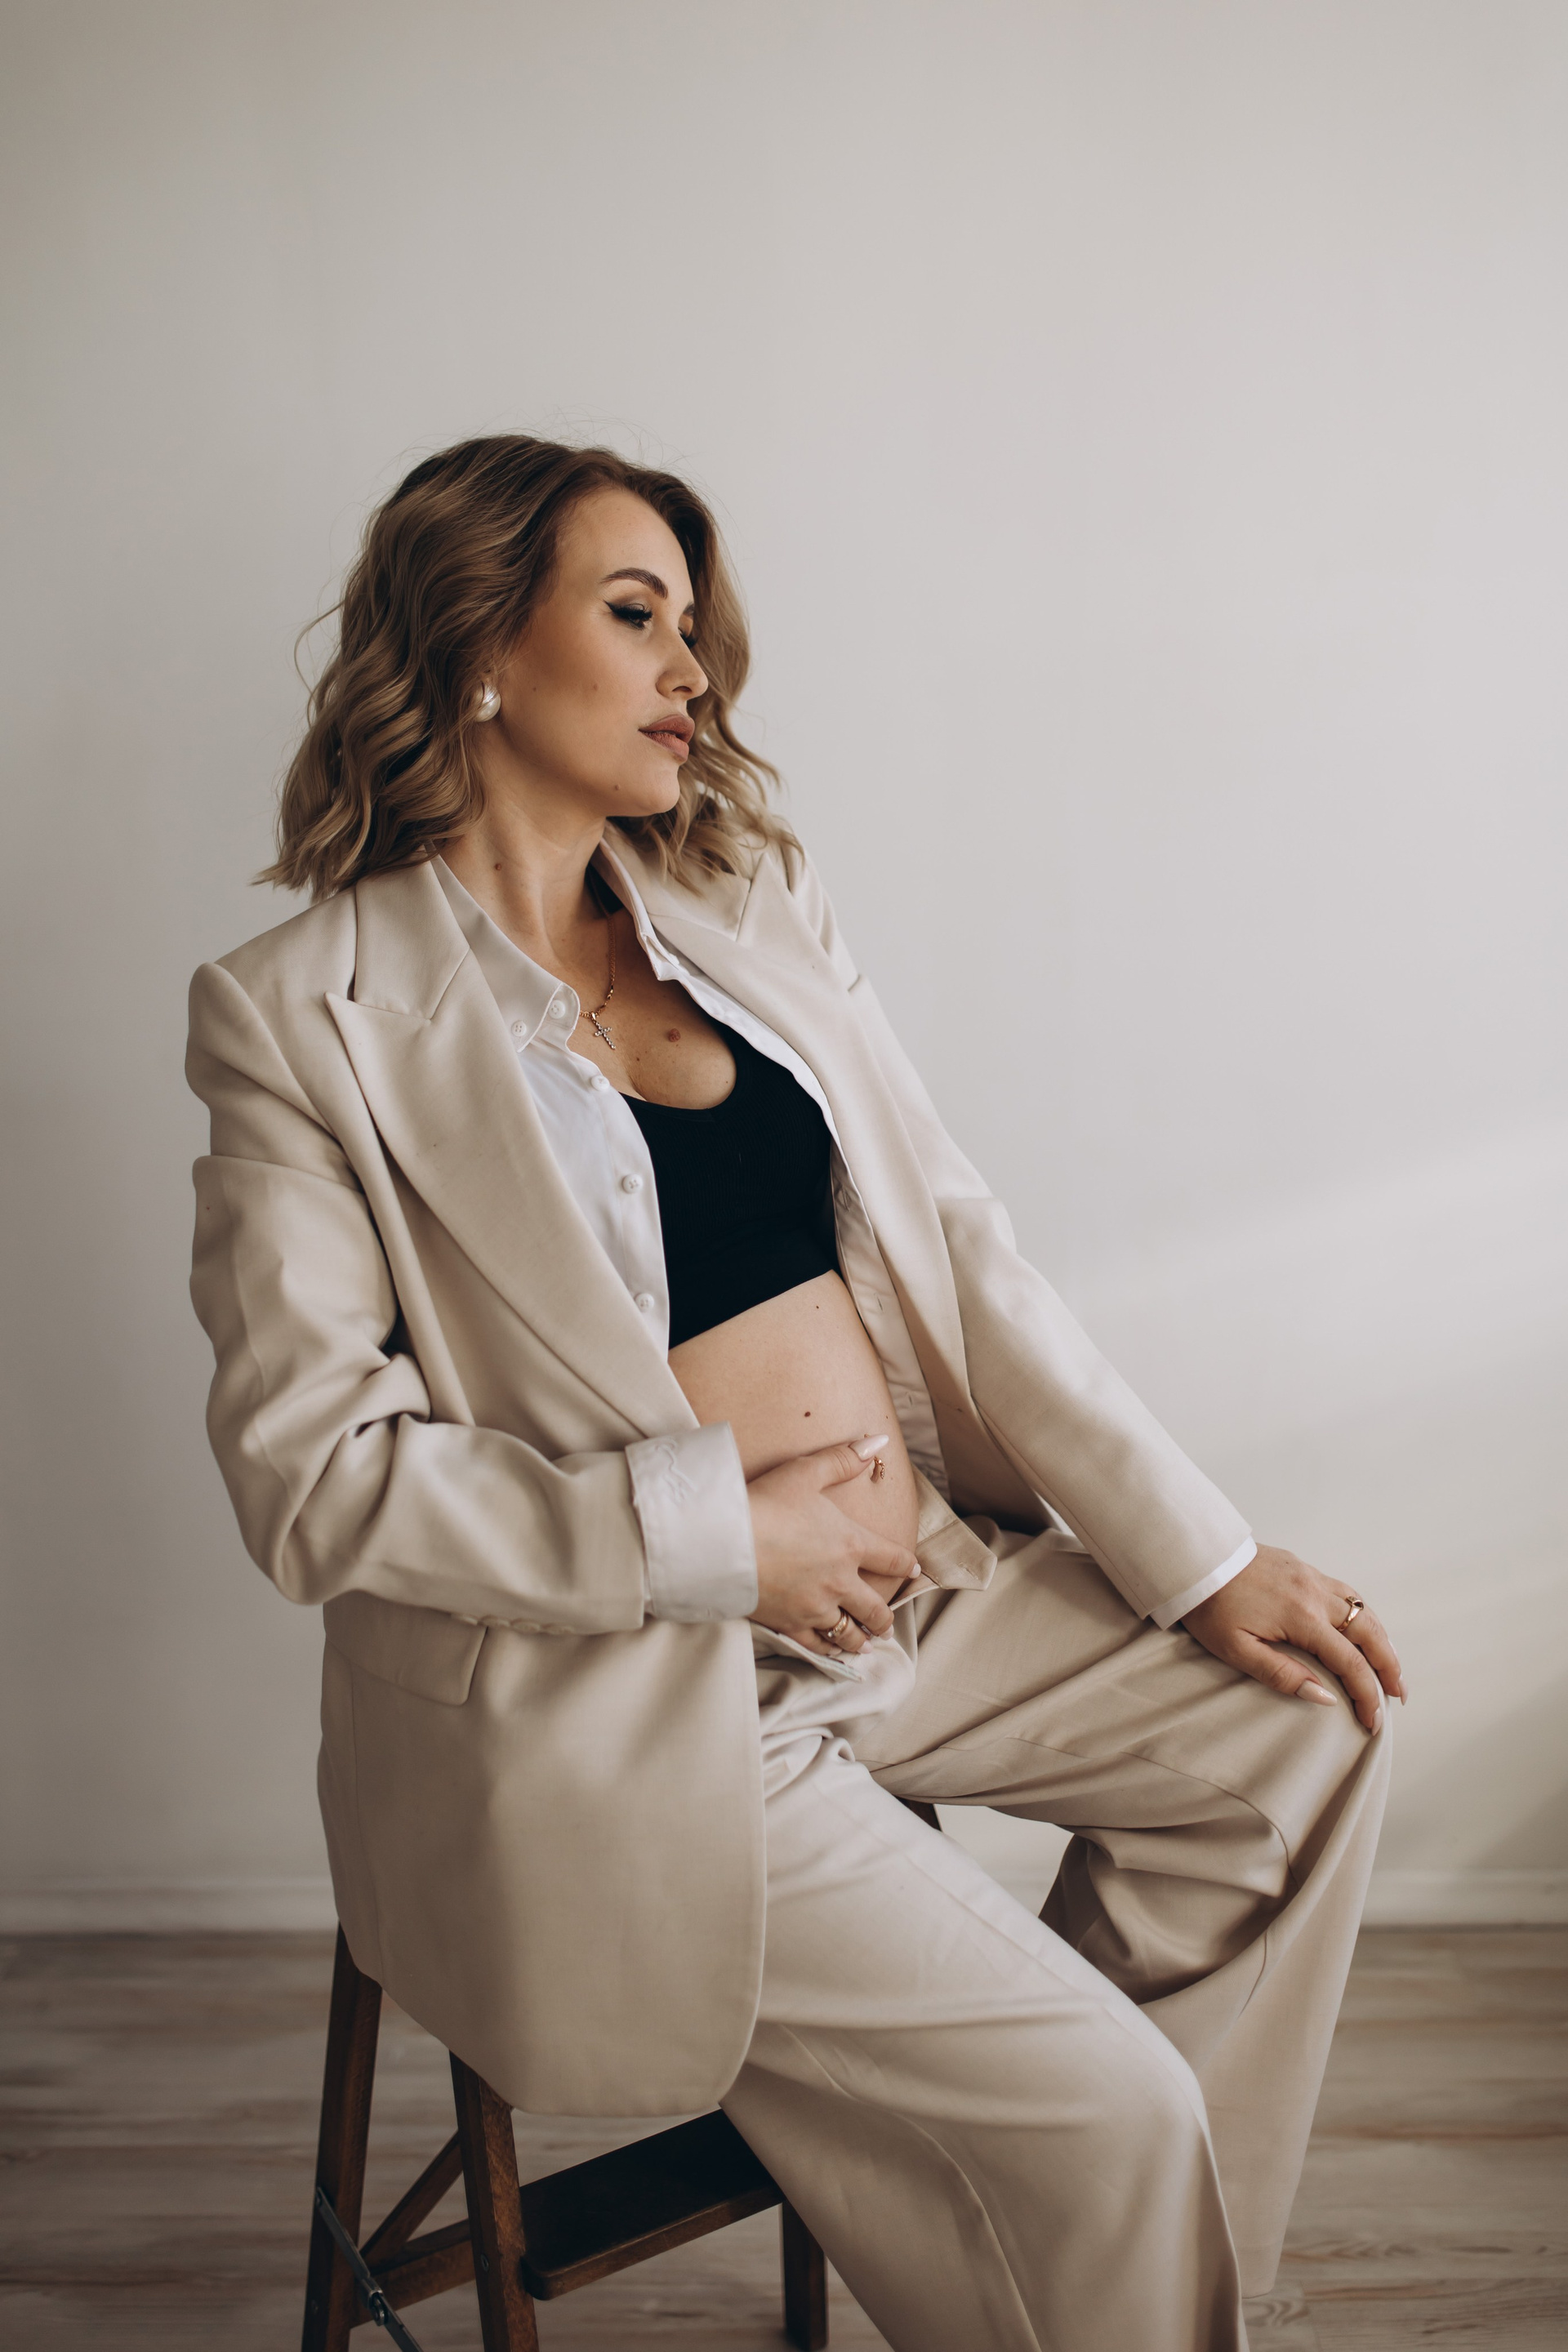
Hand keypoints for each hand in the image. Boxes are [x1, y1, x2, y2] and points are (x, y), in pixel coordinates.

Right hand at [748, 1437, 912, 1657]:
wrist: (726, 1542)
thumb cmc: (766, 1503)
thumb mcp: (806, 1472)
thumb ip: (844, 1458)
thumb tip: (879, 1443)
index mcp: (850, 1544)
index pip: (890, 1558)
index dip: (904, 1564)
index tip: (911, 1570)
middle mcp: (840, 1580)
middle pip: (874, 1607)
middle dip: (884, 1617)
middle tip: (887, 1624)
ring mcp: (816, 1606)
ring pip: (849, 1632)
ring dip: (862, 1639)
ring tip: (867, 1644)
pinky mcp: (791, 1623)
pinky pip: (817, 1645)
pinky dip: (830, 1651)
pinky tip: (834, 1654)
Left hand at [1183, 1544, 1405, 1731]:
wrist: (1194, 1560)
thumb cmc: (1209, 1608)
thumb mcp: (1237, 1649)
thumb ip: (1283, 1675)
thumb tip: (1326, 1697)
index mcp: (1302, 1618)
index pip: (1350, 1663)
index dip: (1367, 1695)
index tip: (1373, 1721)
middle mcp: (1315, 1594)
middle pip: (1369, 1633)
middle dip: (1390, 1667)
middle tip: (1399, 1695)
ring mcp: (1312, 1577)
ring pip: (1363, 1610)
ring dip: (1381, 1640)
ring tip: (1390, 1667)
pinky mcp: (1303, 1568)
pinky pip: (1346, 1593)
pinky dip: (1363, 1615)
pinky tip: (1363, 1629)